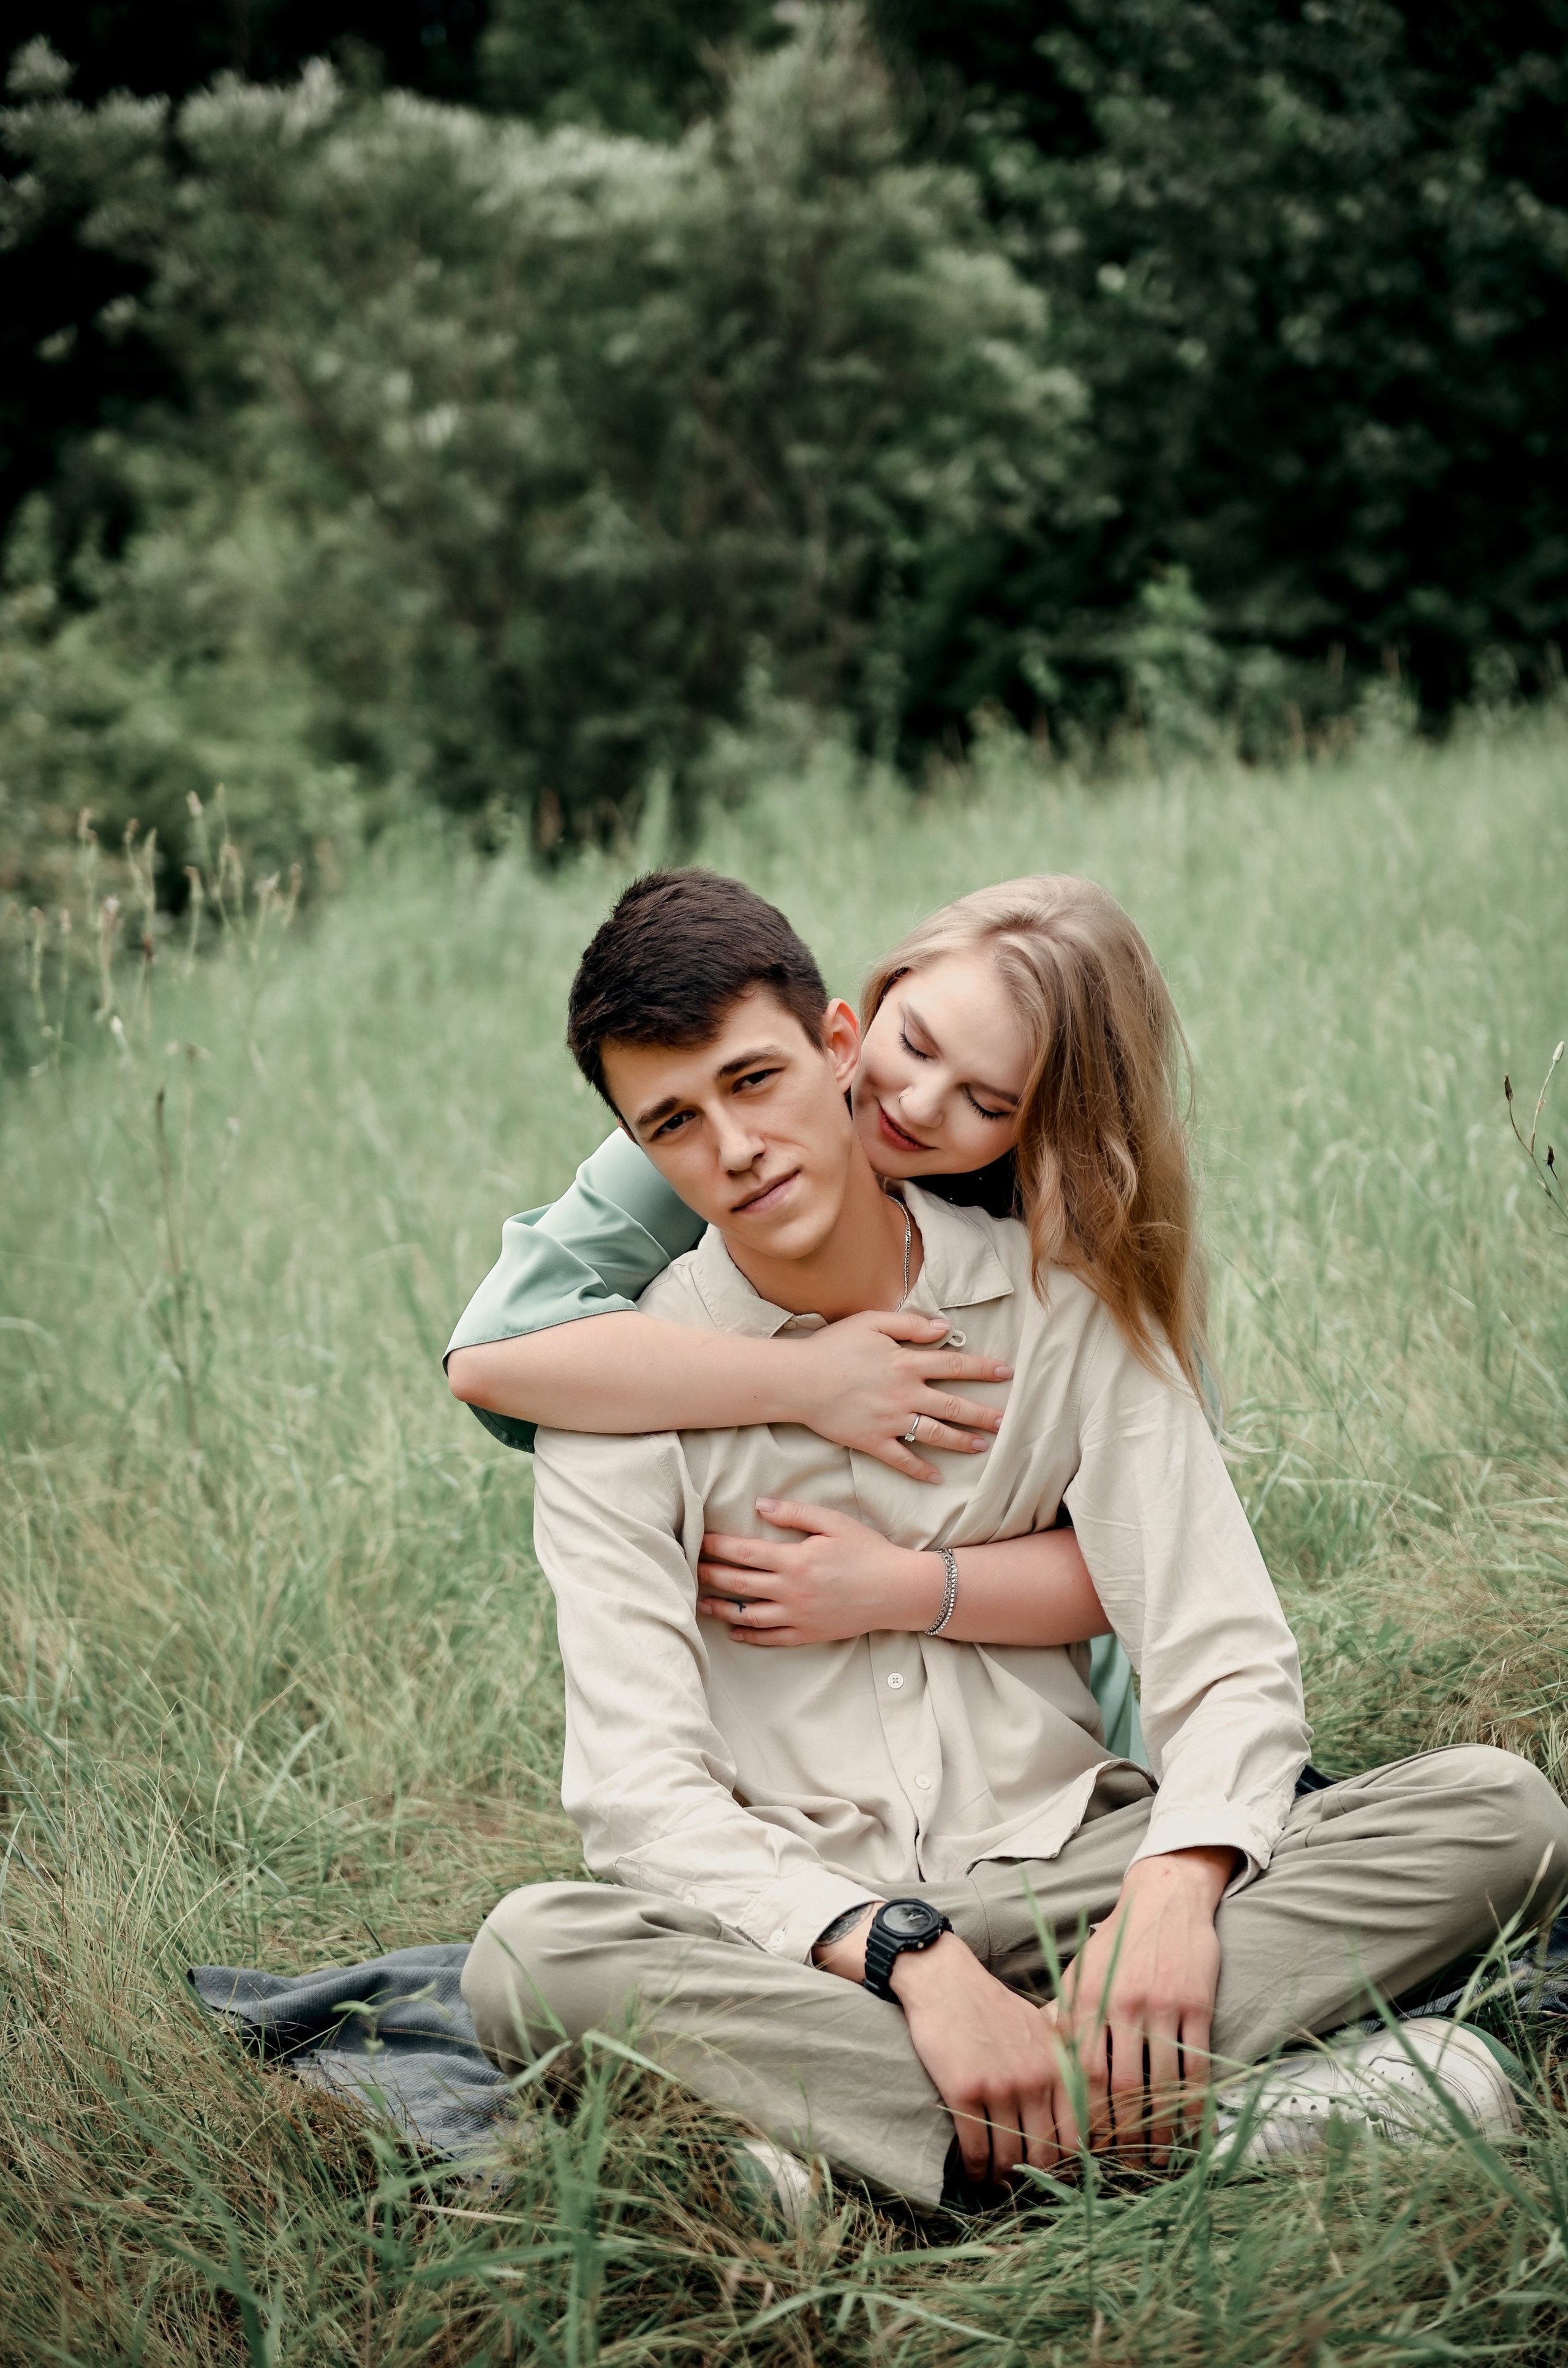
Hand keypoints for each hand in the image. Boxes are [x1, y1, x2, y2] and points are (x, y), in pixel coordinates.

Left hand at [697, 1499, 944, 1644]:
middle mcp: (791, 1591)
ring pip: (748, 1615)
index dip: (718, 1546)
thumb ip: (794, 1513)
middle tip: (690, 1568)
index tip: (700, 1540)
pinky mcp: (808, 1634)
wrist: (897, 1590)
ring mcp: (798, 1616)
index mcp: (795, 1559)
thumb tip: (759, 1505)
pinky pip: (771, 1638)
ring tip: (700, 1602)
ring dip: (721, 1608)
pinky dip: (749, 1636)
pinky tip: (734, 1631)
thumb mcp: (833, 1522)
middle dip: (711, 1575)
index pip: (744, 1552)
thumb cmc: (867, 1551)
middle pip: (739, 1583)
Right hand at [787, 1310, 1011, 1480]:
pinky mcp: (872, 1441)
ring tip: (982, 1446)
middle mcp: (905, 1394)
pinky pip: (902, 1459)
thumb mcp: (871, 1322)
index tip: (1006, 1373)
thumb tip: (945, 1328)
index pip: (955, 1366)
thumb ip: (910, 1324)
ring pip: (935, 1435)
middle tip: (1003, 1420)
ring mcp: (890, 1421)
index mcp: (907, 1363)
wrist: (798, 1380)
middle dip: (981, 1414)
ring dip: (961, 1441)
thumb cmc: (832, 1346)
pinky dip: (920, 1470)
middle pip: (953, 1406)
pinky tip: (937, 1477)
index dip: (983, 1369)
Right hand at [814, 1906, 1077, 2183]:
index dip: (1063, 2164)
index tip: (1048, 2172)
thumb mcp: (1039, 2027)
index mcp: (1057, 2065)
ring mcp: (1000, 2087)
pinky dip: (974, 2170)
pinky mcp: (964, 2091)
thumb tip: (1075, 2110)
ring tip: (993, 2184)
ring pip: (1008, 2158)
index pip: (1074, 2135)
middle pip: (1042, 2154)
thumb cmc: (991, 2005)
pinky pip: (975, 2149)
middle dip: (1031, 2178)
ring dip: (1000, 2179)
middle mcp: (1034, 2079)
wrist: (944, 1980)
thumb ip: (1058, 2066)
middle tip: (1019, 2184)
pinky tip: (971, 2173)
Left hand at [1053, 1848, 1234, 2163]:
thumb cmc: (1116, 1942)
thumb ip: (1064, 2017)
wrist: (1164, 1897)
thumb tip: (1042, 2065)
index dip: (1087, 2116)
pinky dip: (1195, 2103)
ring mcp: (1161, 2004)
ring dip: (1161, 2127)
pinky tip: (1193, 2129)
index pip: (1082, 2073)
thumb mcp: (1080, 1973)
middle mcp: (1121, 2004)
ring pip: (1161, 2082)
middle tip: (1125, 2164)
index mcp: (1087, 2000)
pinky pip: (1197, 2064)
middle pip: (1122, 2085)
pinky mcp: (1196, 2003)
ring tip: (1159, 2156)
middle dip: (1123, 2133)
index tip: (1089, 2148)